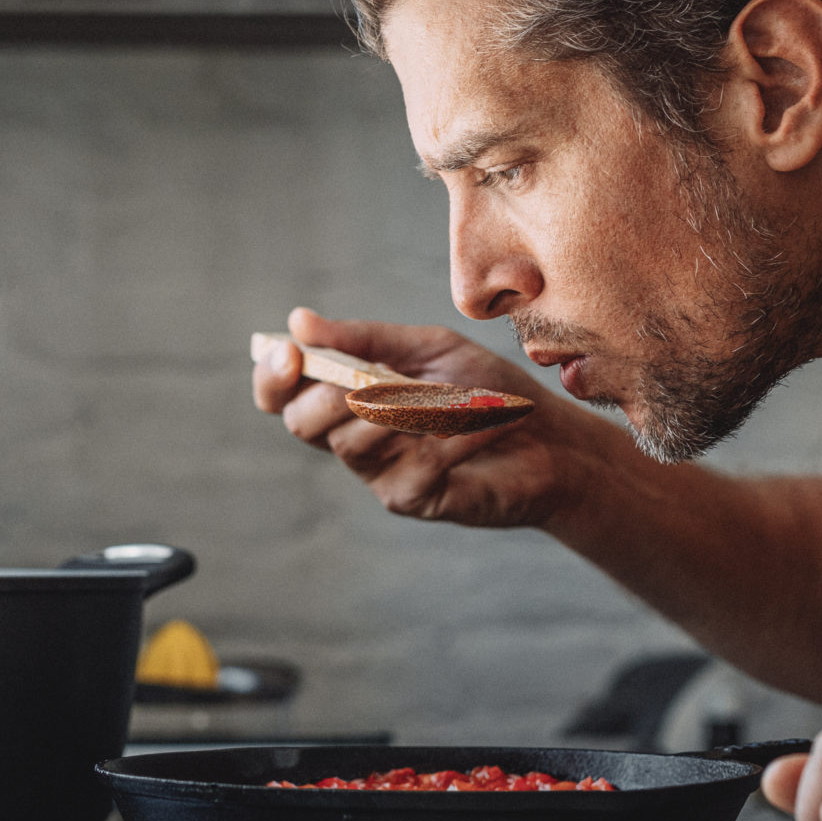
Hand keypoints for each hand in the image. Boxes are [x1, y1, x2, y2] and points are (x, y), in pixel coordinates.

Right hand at [249, 306, 629, 530]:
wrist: (549, 437)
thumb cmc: (486, 389)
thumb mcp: (428, 348)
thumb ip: (365, 339)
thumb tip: (298, 321)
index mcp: (348, 398)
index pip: (285, 395)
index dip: (272, 377)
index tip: (288, 352)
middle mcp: (355, 439)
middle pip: (303, 423)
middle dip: (326, 395)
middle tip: (367, 382)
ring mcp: (380, 474)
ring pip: (353, 443)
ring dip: (401, 408)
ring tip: (451, 397)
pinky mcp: (413, 499)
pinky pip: (411, 464)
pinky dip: (451, 434)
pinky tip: (484, 420)